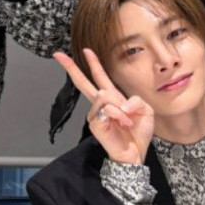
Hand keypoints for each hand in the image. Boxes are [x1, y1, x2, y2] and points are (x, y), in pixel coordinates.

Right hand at [54, 50, 153, 165]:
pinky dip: (119, 115)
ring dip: (120, 108)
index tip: (86, 50)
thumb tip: (116, 102)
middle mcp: (100, 104)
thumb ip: (134, 100)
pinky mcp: (95, 123)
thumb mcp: (145, 110)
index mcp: (112, 98)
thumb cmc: (138, 132)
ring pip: (104, 95)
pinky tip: (123, 124)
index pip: (99, 77)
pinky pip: (107, 110)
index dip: (93, 63)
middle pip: (83, 83)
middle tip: (58, 55)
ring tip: (127, 121)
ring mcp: (95, 114)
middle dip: (72, 68)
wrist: (135, 153)